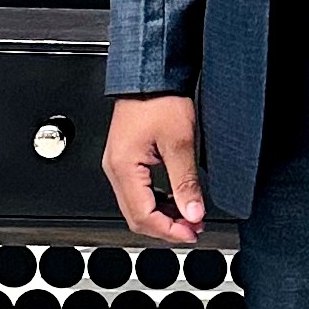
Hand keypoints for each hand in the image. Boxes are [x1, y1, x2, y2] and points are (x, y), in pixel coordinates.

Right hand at [104, 93, 206, 244]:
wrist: (149, 74)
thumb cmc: (159, 99)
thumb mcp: (179, 142)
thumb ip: (185, 182)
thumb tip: (193, 213)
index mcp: (123, 168)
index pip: (143, 216)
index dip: (169, 231)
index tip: (192, 233)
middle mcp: (115, 169)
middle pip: (136, 216)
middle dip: (166, 228)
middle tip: (193, 230)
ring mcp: (119, 164)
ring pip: (137, 206)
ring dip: (163, 216)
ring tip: (189, 218)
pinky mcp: (126, 159)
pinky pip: (138, 191)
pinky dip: (157, 202)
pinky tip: (176, 201)